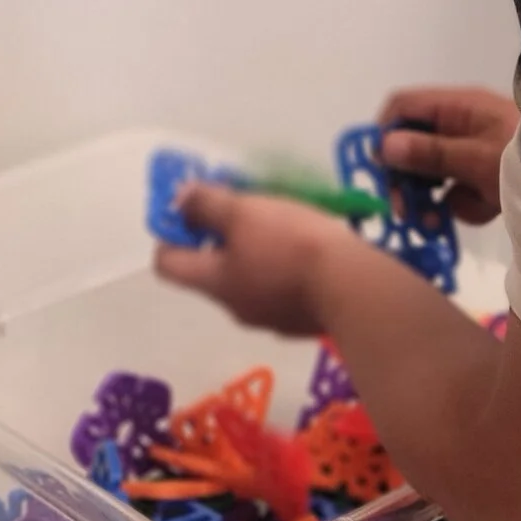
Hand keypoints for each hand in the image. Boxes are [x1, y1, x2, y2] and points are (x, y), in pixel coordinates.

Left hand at [153, 183, 365, 337]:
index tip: (188, 212)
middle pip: (212, 270)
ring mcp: (270, 318)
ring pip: (250, 278)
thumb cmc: (291, 245)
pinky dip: (286, 269)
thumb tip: (178, 200)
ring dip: (257, 252)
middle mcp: (235, 306)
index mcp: (214, 282)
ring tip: (283, 223)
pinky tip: (309, 249)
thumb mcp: (244, 212)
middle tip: (244, 208)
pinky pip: (282, 289)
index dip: (170, 236)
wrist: (354, 287)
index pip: (167, 265)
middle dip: (221, 237)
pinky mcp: (301, 320)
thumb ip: (206, 205)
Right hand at [378, 86, 520, 223]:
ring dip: (434, 198)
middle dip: (407, 179)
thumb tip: (383, 145)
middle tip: (405, 211)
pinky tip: (485, 209)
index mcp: (457, 106)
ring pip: (435, 172)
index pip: (403, 107)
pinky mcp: (487, 176)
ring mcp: (474, 150)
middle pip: (414, 144)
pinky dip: (466, 203)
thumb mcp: (474, 158)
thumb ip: (429, 153)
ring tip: (439, 222)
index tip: (378, 168)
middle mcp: (462, 124)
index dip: (384, 133)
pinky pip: (461, 189)